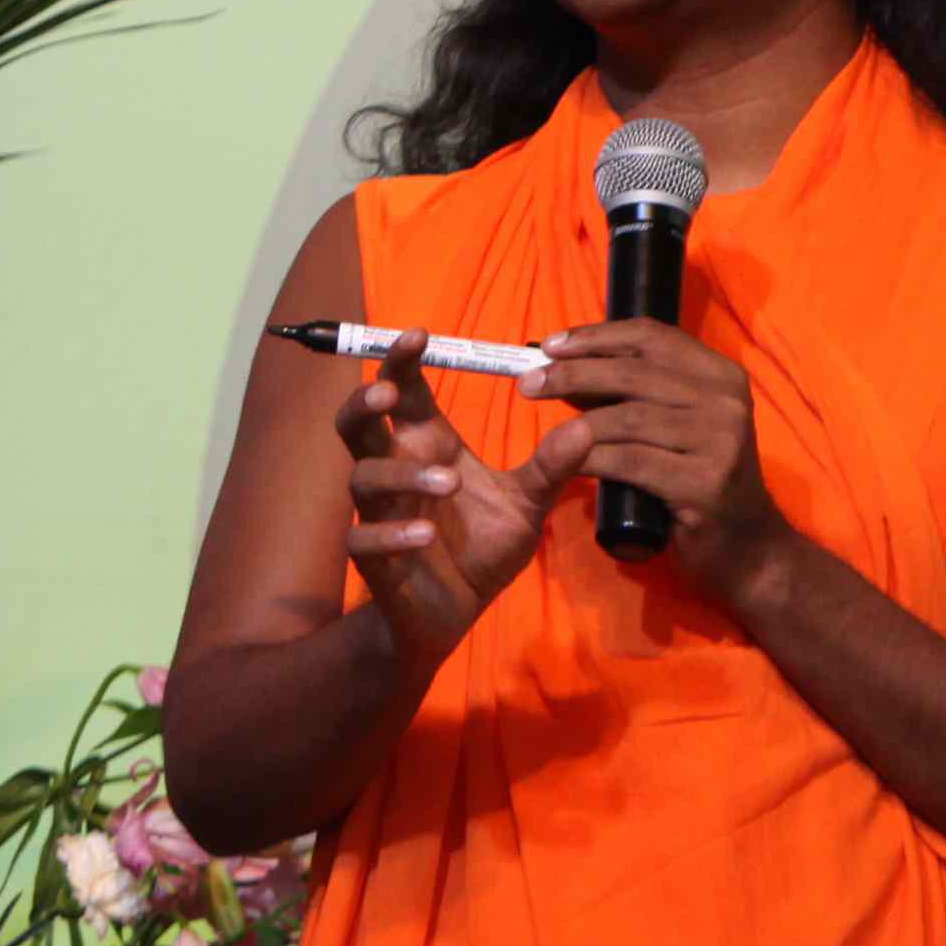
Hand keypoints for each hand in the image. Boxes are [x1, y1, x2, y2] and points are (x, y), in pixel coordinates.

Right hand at [338, 337, 588, 670]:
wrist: (459, 611)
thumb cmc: (484, 546)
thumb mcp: (528, 504)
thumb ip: (552, 467)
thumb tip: (587, 426)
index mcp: (428, 447)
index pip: (405, 395)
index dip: (401, 363)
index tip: (417, 334)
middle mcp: (396, 471)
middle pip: (357, 424)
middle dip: (365, 404)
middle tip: (388, 394)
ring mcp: (380, 513)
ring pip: (363, 477)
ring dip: (401, 475)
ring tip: (448, 480)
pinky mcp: (375, 557)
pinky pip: (365, 537)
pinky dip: (392, 533)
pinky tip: (425, 535)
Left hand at [535, 316, 796, 604]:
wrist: (748, 548)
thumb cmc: (699, 480)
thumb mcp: (676, 426)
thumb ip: (633, 395)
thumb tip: (564, 366)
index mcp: (722, 376)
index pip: (651, 335)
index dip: (595, 336)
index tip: (549, 345)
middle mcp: (727, 402)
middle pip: (633, 372)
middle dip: (571, 374)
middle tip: (528, 383)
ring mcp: (721, 442)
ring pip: (627, 418)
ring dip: (575, 423)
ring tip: (543, 430)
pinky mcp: (704, 484)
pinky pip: (629, 462)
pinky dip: (591, 460)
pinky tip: (569, 463)